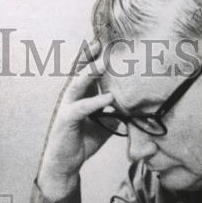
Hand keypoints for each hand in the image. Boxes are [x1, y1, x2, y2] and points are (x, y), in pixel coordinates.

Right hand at [36, 39, 114, 200]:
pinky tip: (109, 98)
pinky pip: (81, 108)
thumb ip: (116, 111)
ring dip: (91, 71)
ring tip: (105, 61)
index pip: (87, 69)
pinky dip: (95, 102)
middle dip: (90, 53)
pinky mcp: (66, 120)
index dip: (96, 54)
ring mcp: (67, 106)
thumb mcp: (104, 123)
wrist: (65, 164)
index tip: (110, 39)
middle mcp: (71, 96)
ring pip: (77, 83)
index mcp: (81, 94)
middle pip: (79, 69)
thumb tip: (136, 105)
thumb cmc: (82, 141)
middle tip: (103, 38)